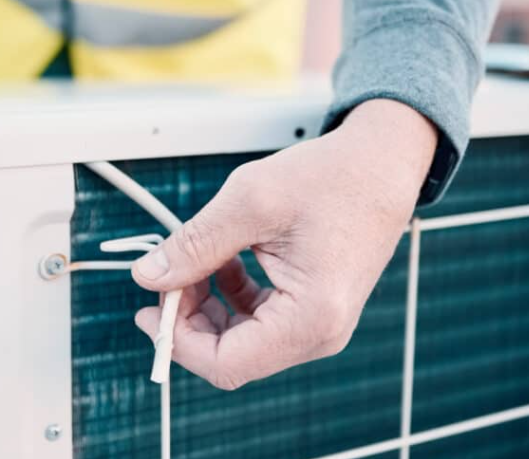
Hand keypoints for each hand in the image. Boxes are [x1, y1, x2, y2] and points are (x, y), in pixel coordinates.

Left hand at [132, 99, 436, 389]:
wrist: (380, 163)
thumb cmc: (332, 177)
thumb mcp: (248, 203)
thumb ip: (194, 245)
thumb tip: (148, 277)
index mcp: (312, 317)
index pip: (226, 364)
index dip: (178, 342)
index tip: (149, 308)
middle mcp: (321, 333)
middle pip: (231, 356)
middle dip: (188, 321)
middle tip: (165, 279)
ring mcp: (319, 324)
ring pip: (240, 340)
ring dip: (206, 307)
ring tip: (192, 263)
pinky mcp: (312, 309)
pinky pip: (257, 321)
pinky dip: (228, 296)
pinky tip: (222, 262)